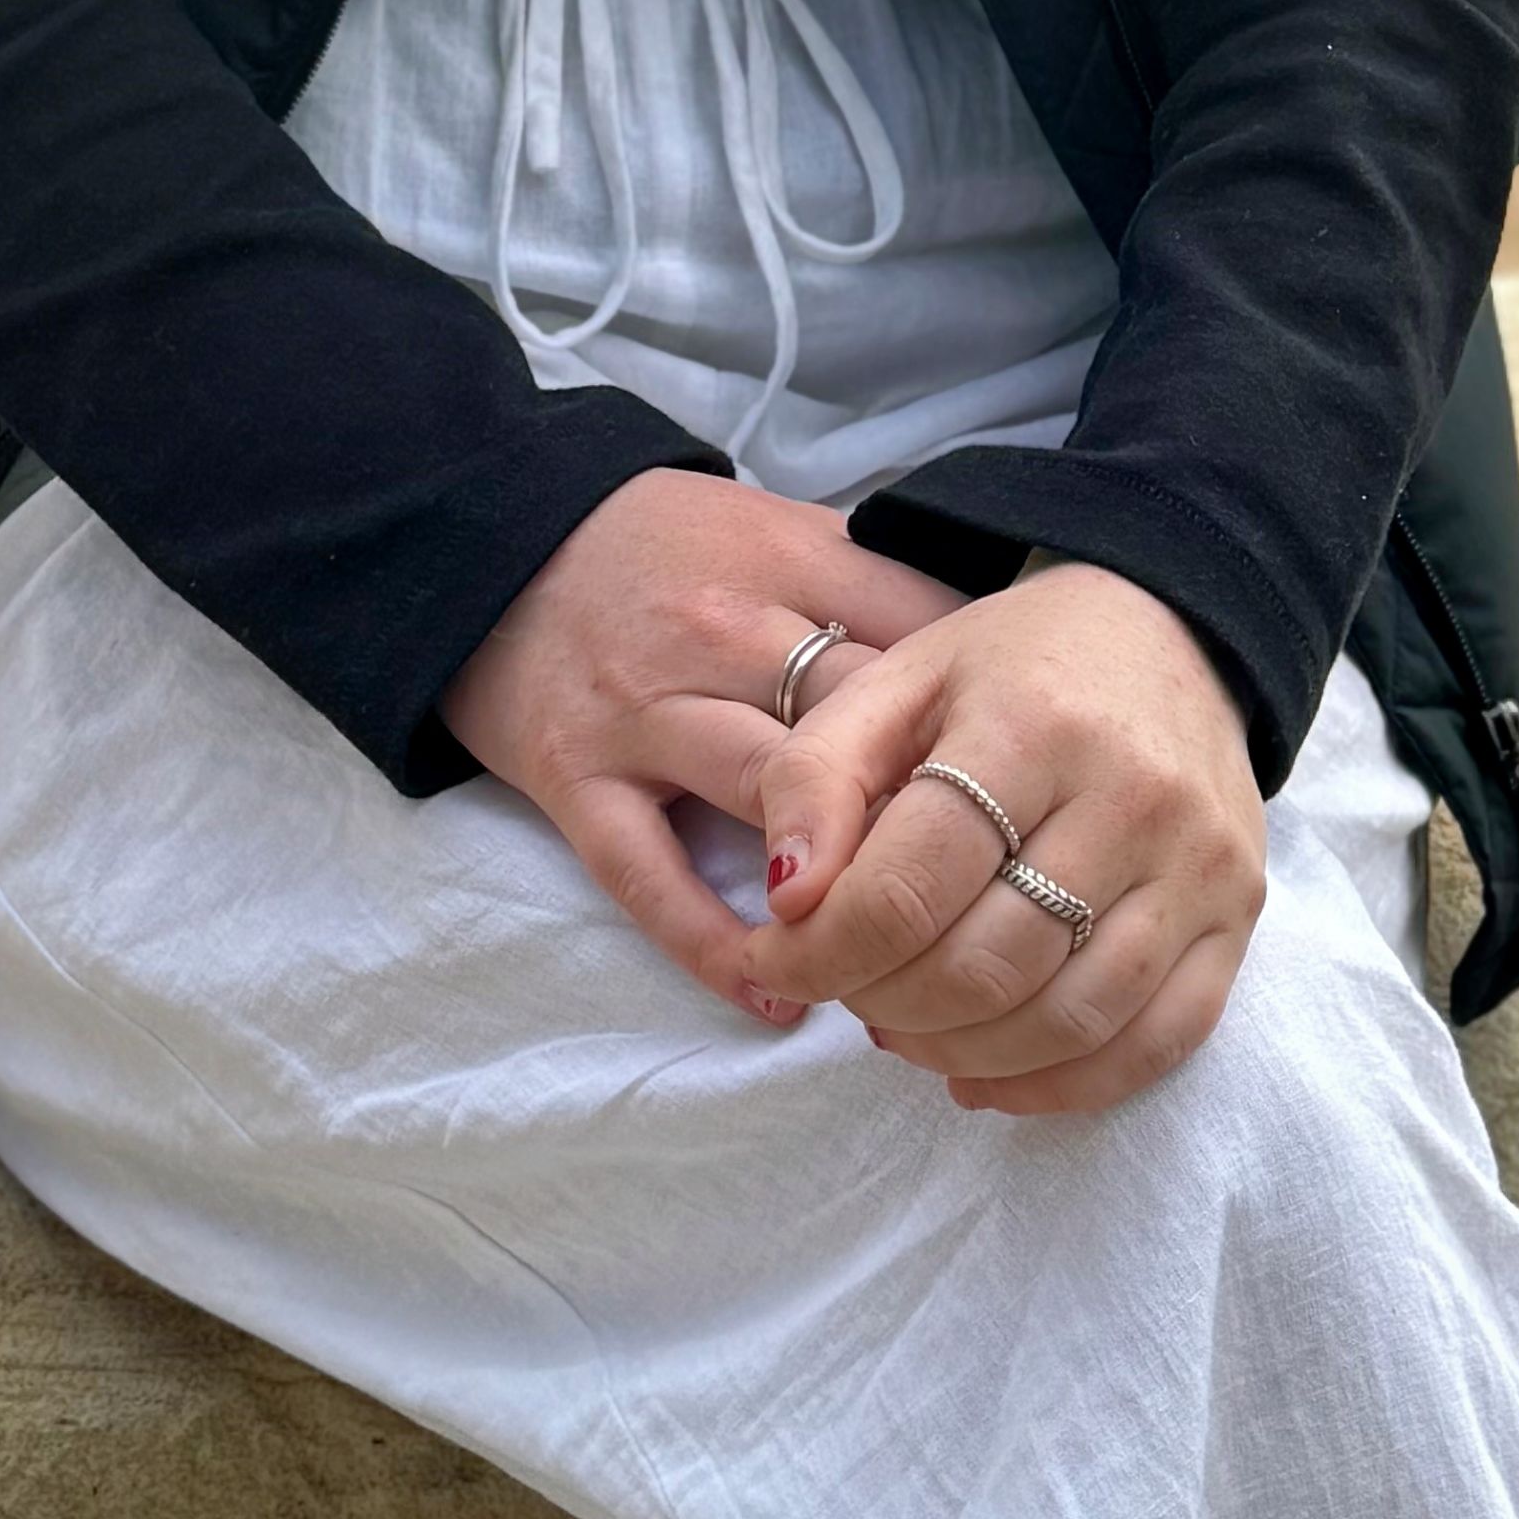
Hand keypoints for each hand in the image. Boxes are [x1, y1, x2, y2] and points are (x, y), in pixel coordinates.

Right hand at [442, 469, 965, 1023]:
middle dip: (931, 805)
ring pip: (772, 795)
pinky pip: (652, 879)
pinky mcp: (577, 782)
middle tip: (997, 888)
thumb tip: (998, 659)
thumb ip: (871, 583)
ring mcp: (644, 710)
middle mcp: (719, 629)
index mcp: (782, 557)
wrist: (488, 537)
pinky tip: (785, 995)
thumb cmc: (660, 545)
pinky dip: (717, 946)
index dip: (984, 712)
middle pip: (858, 720)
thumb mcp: (772, 524)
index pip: (917, 631)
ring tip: (910, 958)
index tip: (1031, 783)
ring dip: (847, 880)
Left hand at [737, 560, 1266, 1116]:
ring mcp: (1197, 866)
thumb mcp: (901, 678)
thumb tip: (787, 900)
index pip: (911, 884)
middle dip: (886, 1001)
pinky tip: (984, 1076)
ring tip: (903, 1028)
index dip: (824, 948)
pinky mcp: (1240, 918)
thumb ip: (818, 775)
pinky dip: (1058, 1087)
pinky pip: (1153, 1045)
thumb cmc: (1017, 663)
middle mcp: (1131, 798)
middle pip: (986, 965)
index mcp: (1032, 724)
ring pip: (1066, 1020)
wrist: (1174, 626)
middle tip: (845, 989)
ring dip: (960, 1052)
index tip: (777, 956)